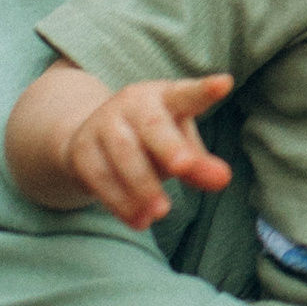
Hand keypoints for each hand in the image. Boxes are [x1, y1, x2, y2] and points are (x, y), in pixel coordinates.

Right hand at [63, 75, 233, 229]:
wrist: (90, 139)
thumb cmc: (152, 140)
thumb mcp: (180, 147)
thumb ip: (200, 164)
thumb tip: (223, 179)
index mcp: (166, 97)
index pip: (188, 94)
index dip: (205, 90)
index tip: (224, 84)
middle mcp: (134, 104)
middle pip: (153, 125)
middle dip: (169, 146)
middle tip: (185, 167)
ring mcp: (104, 123)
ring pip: (124, 153)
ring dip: (143, 185)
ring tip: (162, 212)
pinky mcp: (82, 150)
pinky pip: (101, 177)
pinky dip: (121, 202)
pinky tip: (141, 221)